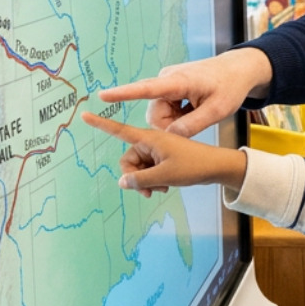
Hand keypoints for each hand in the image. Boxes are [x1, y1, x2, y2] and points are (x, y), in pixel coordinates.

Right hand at [80, 112, 247, 194]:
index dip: (101, 124)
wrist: (220, 165)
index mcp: (151, 136)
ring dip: (146, 180)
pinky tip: (165, 185)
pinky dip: (154, 178)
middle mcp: (151, 139)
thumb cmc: (196, 165)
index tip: (84, 115)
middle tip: (150, 190)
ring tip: (162, 188)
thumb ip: (141, 180)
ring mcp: (158, 148)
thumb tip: (122, 182)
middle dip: (135, 176)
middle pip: (128, 159)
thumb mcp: (166, 175)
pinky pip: (149, 168)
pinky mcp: (164, 155)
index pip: (120, 129)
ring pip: (139, 167)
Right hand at [96, 47, 272, 136]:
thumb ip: (192, 125)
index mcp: (178, 82)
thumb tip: (166, 137)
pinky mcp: (168, 86)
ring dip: (175, 121)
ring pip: (159, 114)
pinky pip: (164, 109)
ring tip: (197, 112)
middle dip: (171, 126)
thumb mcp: (217, 111)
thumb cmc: (230, 87)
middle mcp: (167, 79)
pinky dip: (177, 115)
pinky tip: (193, 109)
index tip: (102, 95)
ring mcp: (167, 82)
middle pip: (155, 114)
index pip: (146, 89)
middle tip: (196, 121)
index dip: (124, 93)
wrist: (237, 70)